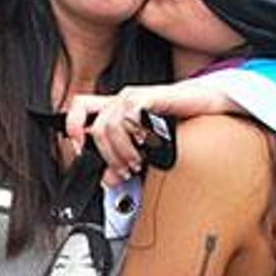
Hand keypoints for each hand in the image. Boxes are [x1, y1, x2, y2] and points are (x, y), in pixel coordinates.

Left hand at [65, 78, 236, 185]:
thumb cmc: (176, 125)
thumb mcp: (144, 150)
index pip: (78, 109)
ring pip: (109, 126)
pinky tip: (145, 147)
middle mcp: (120, 101)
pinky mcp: (147, 96)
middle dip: (106, 156)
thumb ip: (123, 163)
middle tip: (122, 171)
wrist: (204, 108)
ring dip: (120, 152)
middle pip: (95, 127)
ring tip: (136, 163)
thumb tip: (107, 179)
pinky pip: (128, 117)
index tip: (79, 150)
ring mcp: (133, 96)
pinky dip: (133, 137)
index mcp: (114, 110)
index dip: (71, 127)